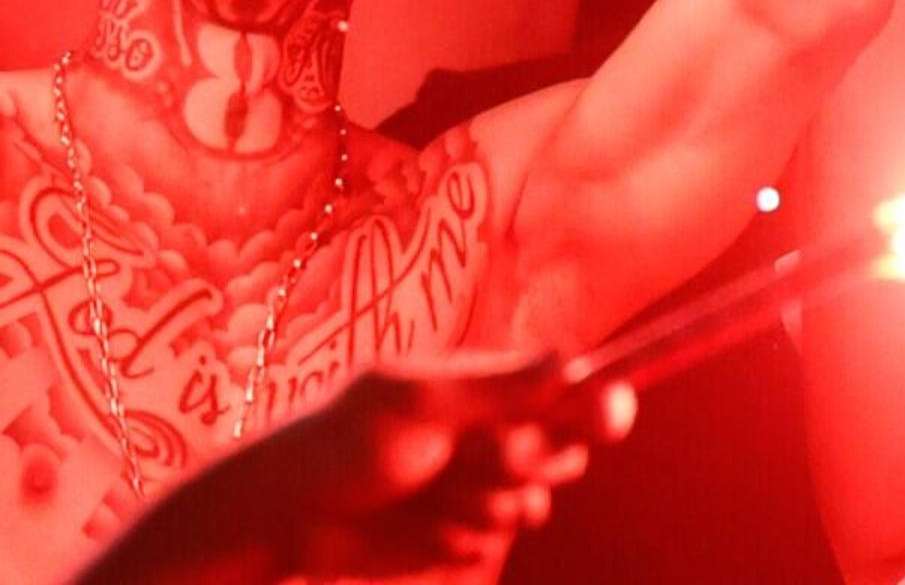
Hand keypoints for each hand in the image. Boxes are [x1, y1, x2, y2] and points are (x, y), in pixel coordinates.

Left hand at [244, 363, 631, 580]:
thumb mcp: (417, 405)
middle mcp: (485, 434)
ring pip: (532, 503)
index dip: (593, 402)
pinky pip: (494, 542)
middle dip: (525, 459)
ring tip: (424, 488)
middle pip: (562, 450)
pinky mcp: (463, 534)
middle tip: (473, 454)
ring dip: (480, 501)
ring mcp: (476, 487)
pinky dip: (457, 538)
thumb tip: (568, 363)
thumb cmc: (343, 442)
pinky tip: (415, 525)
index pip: (560, 389)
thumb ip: (494, 388)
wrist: (294, 515)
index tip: (610, 410)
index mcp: (476, 389)